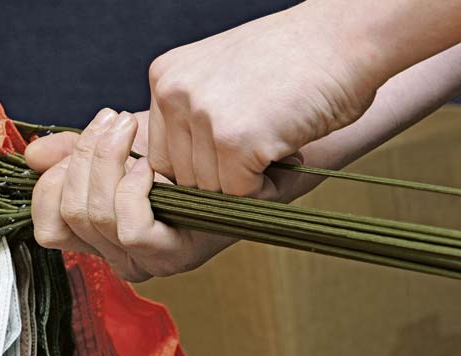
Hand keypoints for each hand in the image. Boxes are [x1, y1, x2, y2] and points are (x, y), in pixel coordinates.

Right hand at [26, 109, 235, 281]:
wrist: (238, 150)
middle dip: (86, 157)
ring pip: (94, 217)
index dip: (53, 178)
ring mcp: (144, 261)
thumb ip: (74, 152)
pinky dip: (132, 190)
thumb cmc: (181, 149)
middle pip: (70, 212)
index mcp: (99, 235)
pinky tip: (152, 167)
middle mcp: (117, 256)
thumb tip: (32, 156)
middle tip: (114, 121)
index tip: (87, 134)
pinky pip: (130, 227)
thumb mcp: (120, 146)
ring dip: (106, 164)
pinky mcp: (173, 256)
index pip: (48, 222)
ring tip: (131, 134)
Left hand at [146, 2, 380, 199]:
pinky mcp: (234, 140)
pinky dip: (269, 188)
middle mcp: (172, 93)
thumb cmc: (294, 61)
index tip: (234, 157)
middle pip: (185, 177)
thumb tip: (187, 180)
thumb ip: (194, 117)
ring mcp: (202, 116)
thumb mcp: (221, 78)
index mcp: (165, 77)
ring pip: (211, 189)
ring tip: (280, 149)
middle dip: (225, 177)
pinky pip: (241, 194)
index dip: (200, 167)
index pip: (162, 156)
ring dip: (248, 183)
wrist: (346, 37)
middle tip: (266, 152)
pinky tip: (290, 154)